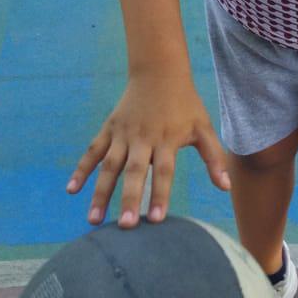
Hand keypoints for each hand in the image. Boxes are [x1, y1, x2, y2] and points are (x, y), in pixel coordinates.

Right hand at [68, 73, 229, 228]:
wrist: (159, 71)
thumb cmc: (185, 104)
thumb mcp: (203, 127)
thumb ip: (214, 157)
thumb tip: (226, 187)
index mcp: (166, 140)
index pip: (164, 172)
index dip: (160, 194)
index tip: (156, 220)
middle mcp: (142, 138)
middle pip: (134, 172)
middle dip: (128, 198)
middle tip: (125, 226)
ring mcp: (122, 134)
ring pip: (109, 166)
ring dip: (100, 192)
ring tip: (93, 220)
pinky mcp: (109, 129)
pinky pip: (92, 151)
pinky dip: (81, 169)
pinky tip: (72, 190)